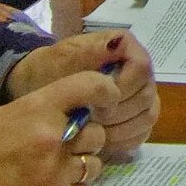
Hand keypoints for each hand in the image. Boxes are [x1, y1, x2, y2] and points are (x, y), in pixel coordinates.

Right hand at [0, 61, 127, 185]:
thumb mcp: (5, 117)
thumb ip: (42, 113)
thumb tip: (76, 114)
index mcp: (36, 108)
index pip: (89, 86)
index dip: (106, 91)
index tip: (109, 99)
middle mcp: (53, 136)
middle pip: (96, 133)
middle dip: (83, 141)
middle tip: (59, 149)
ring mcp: (57, 172)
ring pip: (93, 165)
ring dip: (78, 168)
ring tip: (49, 174)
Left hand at [6, 31, 160, 161]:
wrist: (38, 91)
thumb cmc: (48, 72)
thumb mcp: (61, 58)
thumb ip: (88, 52)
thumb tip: (117, 43)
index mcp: (124, 47)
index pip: (141, 68)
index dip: (122, 88)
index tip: (96, 102)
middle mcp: (138, 69)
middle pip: (146, 95)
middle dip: (118, 113)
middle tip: (91, 122)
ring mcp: (140, 94)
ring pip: (147, 116)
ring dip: (121, 130)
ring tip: (93, 133)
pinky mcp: (137, 117)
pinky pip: (142, 132)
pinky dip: (124, 141)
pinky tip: (102, 143)